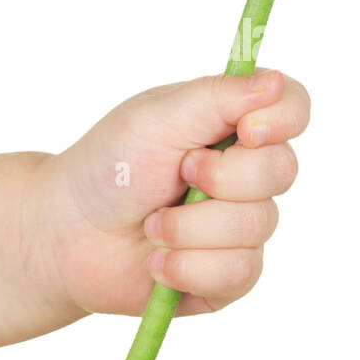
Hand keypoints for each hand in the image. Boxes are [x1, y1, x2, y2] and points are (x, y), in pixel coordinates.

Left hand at [32, 70, 309, 320]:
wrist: (66, 235)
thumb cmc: (109, 167)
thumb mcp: (158, 117)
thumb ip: (220, 96)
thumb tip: (277, 83)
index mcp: (233, 124)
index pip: (293, 108)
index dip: (283, 120)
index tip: (246, 131)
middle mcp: (248, 174)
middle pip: (281, 170)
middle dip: (221, 178)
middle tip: (177, 174)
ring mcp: (243, 227)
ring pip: (257, 226)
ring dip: (190, 227)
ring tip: (152, 225)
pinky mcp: (232, 276)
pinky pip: (239, 272)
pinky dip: (189, 267)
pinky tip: (157, 263)